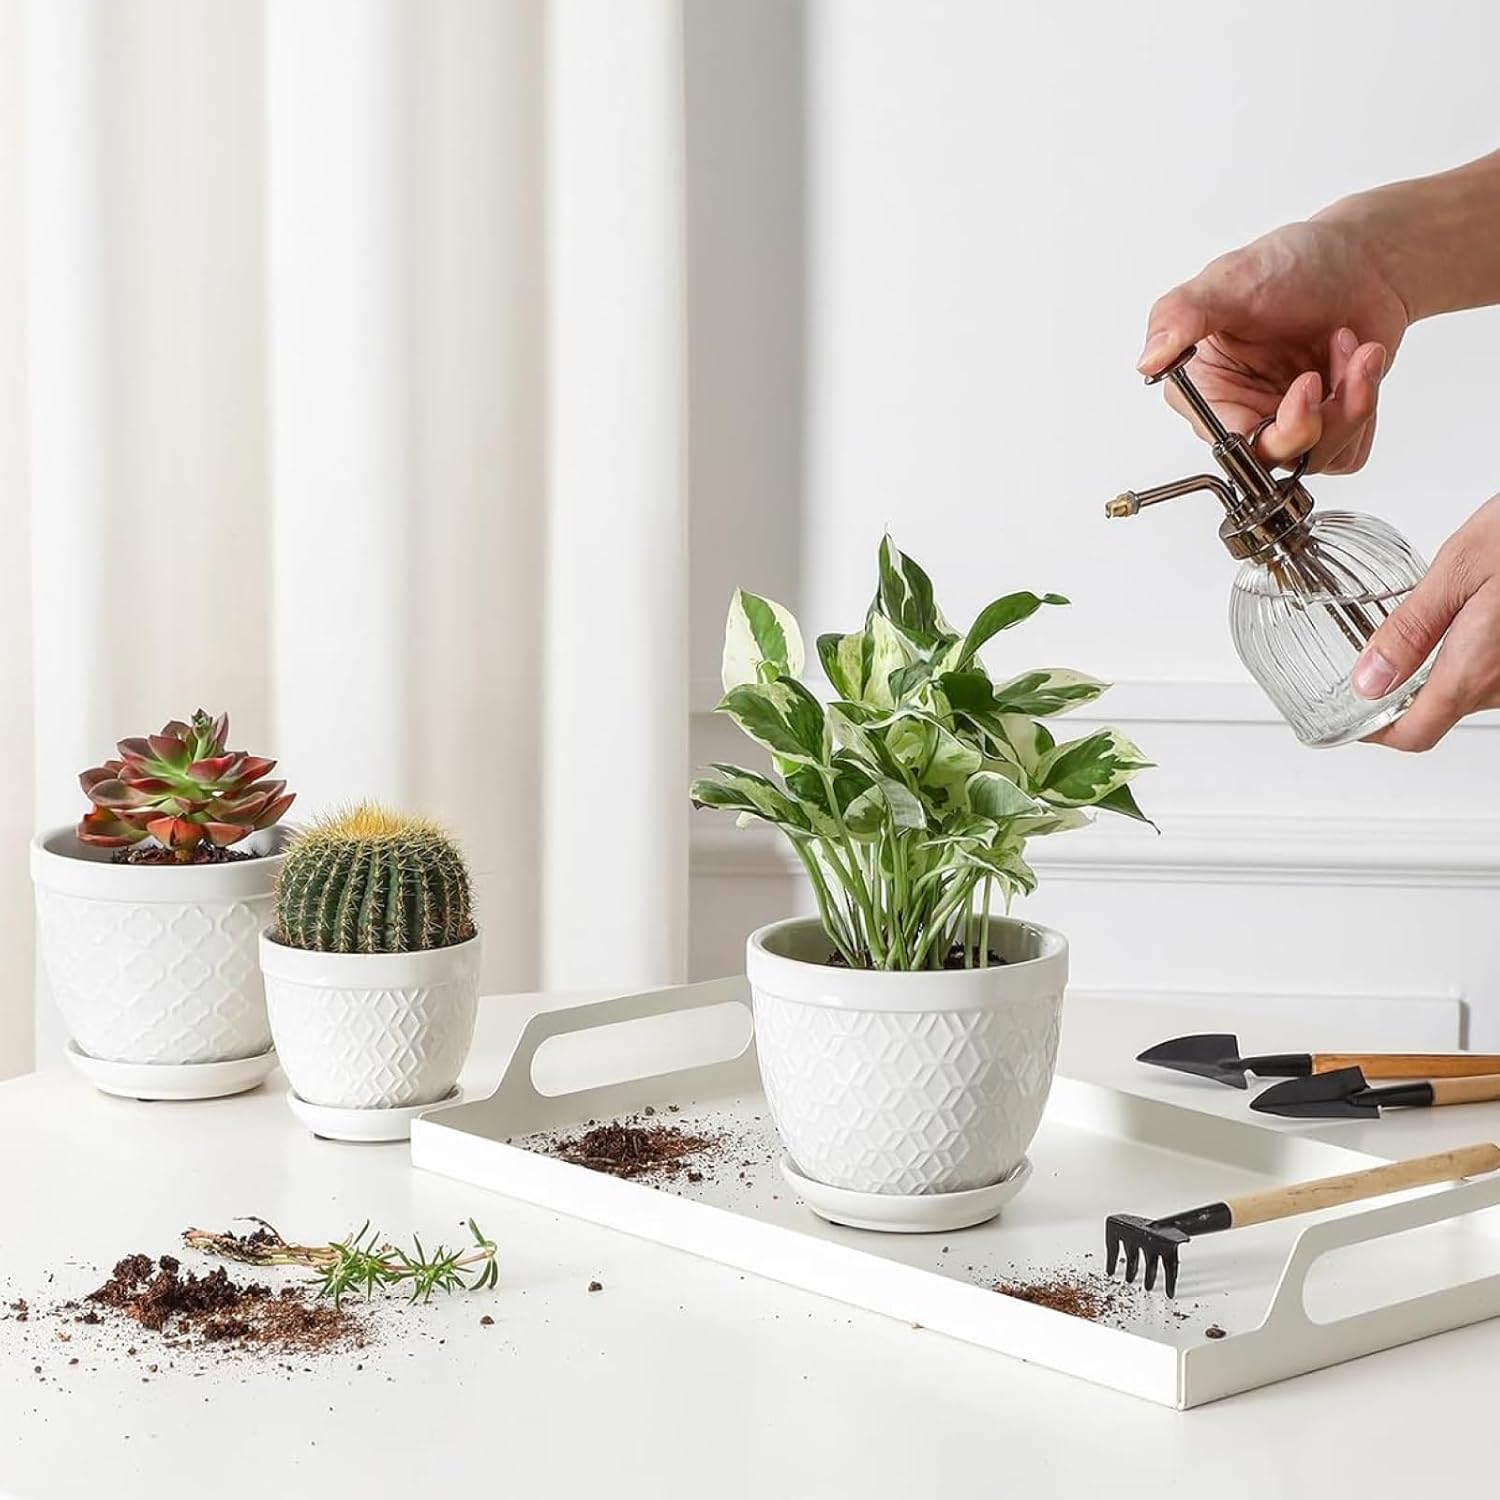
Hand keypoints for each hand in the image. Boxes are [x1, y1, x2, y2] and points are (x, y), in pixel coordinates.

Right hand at [1139, 217, 1409, 472]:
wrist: (1362, 258)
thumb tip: (1148, 360)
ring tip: (1355, 347)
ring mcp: (1286, 422)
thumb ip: (1180, 315)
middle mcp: (1242, 411)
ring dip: (1351, 403)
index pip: (1230, 442)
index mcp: (1206, 388)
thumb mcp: (1230, 280)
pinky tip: (1361, 361)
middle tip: (1331, 367)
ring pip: (1318, 457)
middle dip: (1316, 419)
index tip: (1304, 388)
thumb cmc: (1294, 263)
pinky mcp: (1328, 427)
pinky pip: (1350, 451)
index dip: (1269, 431)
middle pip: (1276, 458)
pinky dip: (1365, 406)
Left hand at [1354, 497, 1499, 749]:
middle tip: (1377, 658)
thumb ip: (1411, 630)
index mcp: (1475, 670)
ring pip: (1470, 692)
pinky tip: (1467, 622)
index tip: (1353, 716)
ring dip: (1442, 671)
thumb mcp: (1458, 569)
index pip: (1415, 735)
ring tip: (1425, 630)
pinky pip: (1496, 675)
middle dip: (1405, 693)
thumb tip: (1368, 682)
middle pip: (1440, 713)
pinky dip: (1473, 657)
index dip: (1377, 733)